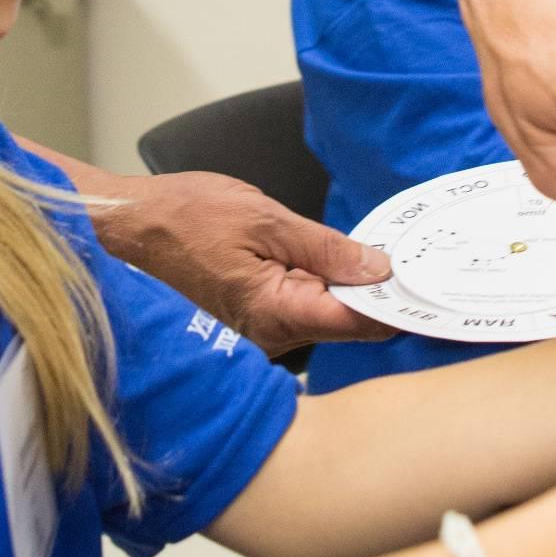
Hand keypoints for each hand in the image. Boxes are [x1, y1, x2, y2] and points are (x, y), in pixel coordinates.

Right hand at [90, 170, 394, 356]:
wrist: (129, 228)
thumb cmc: (184, 219)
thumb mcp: (265, 218)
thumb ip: (325, 248)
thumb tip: (378, 268)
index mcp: (277, 314)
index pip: (360, 322)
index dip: (397, 300)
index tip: (426, 279)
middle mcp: (271, 337)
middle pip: (347, 323)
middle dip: (375, 290)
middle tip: (402, 253)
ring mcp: (261, 334)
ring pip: (326, 315)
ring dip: (345, 286)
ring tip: (362, 249)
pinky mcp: (253, 323)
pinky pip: (302, 309)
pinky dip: (319, 286)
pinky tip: (323, 259)